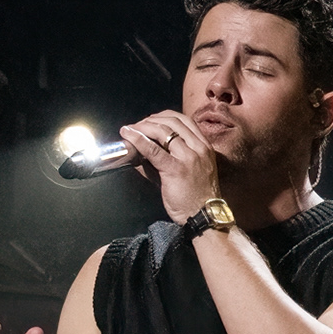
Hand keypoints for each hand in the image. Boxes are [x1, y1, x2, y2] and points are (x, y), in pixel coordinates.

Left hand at [121, 110, 220, 224]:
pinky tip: (128, 136)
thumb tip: (143, 150)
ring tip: (130, 130)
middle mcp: (199, 148)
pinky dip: (138, 140)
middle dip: (151, 120)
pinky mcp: (175, 169)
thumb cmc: (195, 197)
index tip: (150, 121)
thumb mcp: (189, 171)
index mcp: (204, 146)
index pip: (184, 120)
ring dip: (142, 127)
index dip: (164, 117)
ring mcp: (188, 157)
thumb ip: (171, 157)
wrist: (204, 216)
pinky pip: (154, 150)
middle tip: (136, 126)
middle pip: (172, 121)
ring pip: (163, 131)